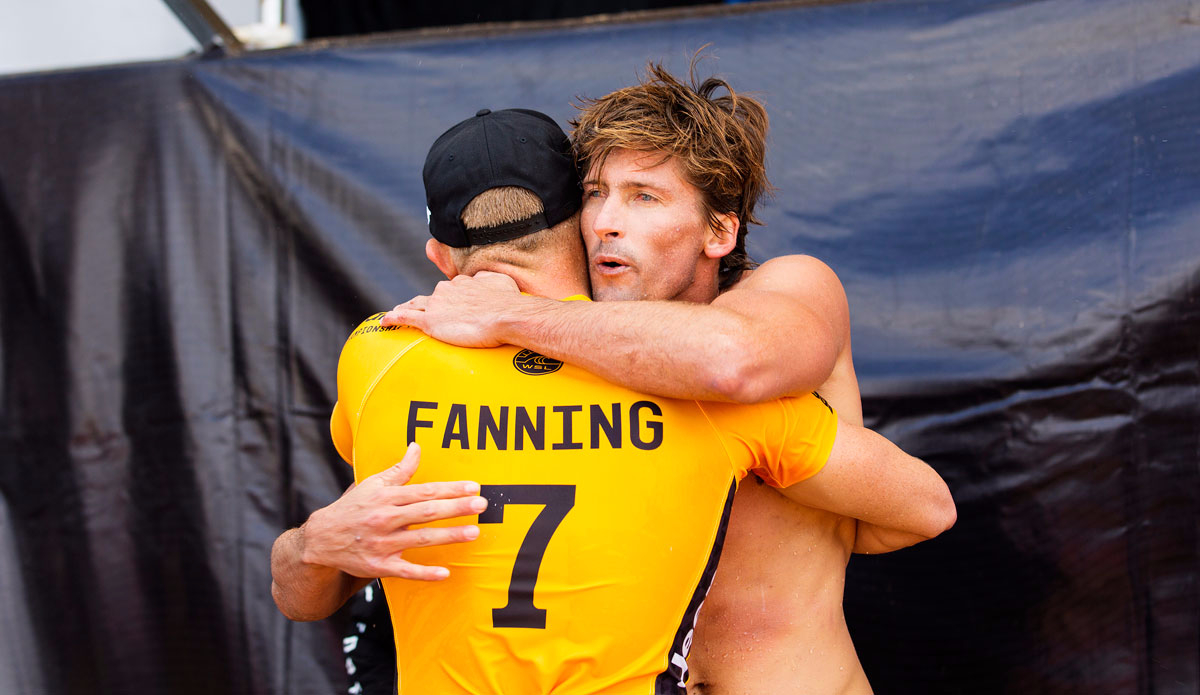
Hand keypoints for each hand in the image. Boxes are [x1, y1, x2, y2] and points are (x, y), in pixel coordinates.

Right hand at [300, 443, 485, 580]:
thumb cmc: (353, 508)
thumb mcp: (373, 484)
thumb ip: (400, 469)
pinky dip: (424, 573)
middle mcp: (385, 519)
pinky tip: (445, 573)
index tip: (474, 487)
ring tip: (474, 533)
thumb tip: (417, 446)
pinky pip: (405, 570)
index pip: (424, 491)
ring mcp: (382, 543)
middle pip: (426, 512)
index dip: (450, 489)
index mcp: (386, 498)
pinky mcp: (379, 566)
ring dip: (449, 536)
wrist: (321, 539)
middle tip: (481, 505)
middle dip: (455, 508)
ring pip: (421, 539)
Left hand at [380, 271, 521, 346]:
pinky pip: (405, 318)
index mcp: (462, 282)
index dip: (448, 297)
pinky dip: (393, 319)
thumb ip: (487, 278)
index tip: (448, 302)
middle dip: (427, 303)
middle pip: (431, 296)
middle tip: (425, 312)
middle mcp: (446, 290)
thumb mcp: (500, 281)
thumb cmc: (508, 301)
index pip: (450, 289)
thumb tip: (482, 278)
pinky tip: (385, 321)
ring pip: (414, 305)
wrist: (506, 315)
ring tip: (397, 313)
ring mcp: (436, 305)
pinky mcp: (430, 321)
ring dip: (404, 308)